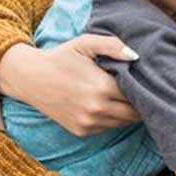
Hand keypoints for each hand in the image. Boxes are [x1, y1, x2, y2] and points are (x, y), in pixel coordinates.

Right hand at [0, 35, 139, 135]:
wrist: (29, 78)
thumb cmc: (61, 57)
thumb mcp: (84, 43)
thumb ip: (112, 45)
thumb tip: (136, 56)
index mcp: (101, 87)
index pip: (137, 94)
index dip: (143, 87)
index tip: (145, 80)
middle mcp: (96, 109)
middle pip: (135, 113)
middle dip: (141, 103)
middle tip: (142, 91)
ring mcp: (89, 123)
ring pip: (124, 123)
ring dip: (130, 112)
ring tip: (128, 97)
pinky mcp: (82, 131)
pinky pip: (109, 128)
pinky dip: (114, 118)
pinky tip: (111, 104)